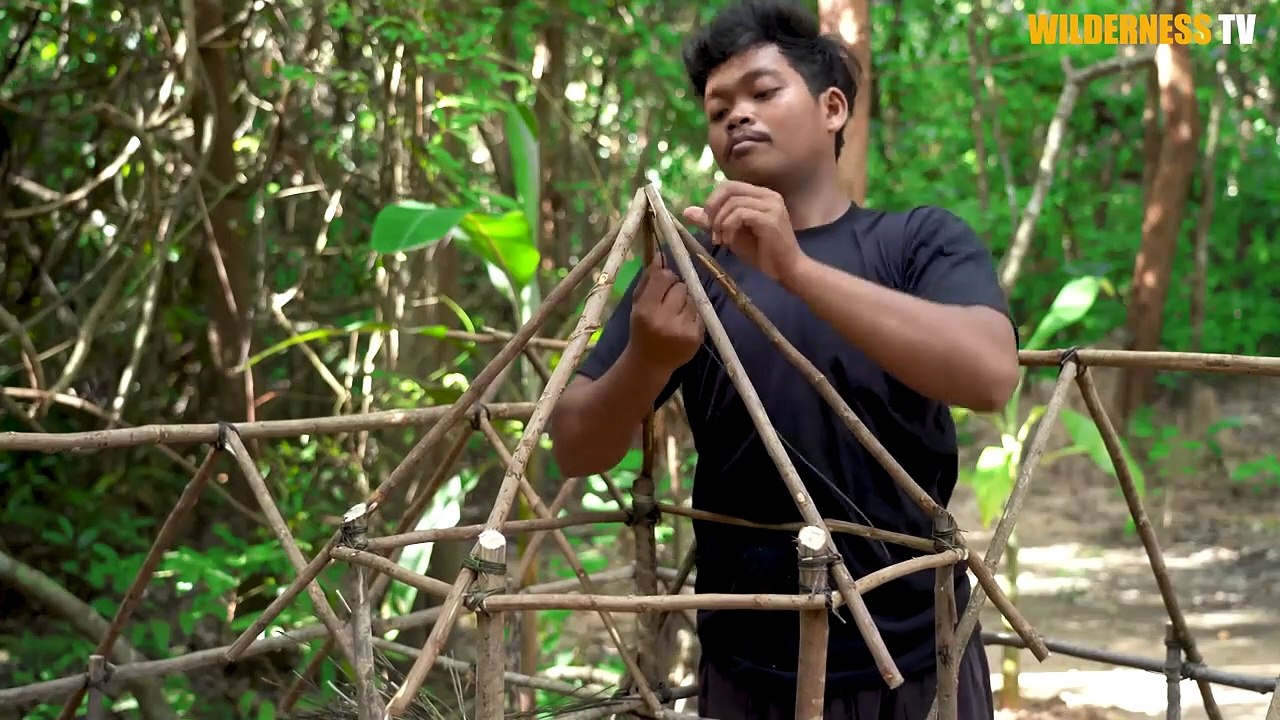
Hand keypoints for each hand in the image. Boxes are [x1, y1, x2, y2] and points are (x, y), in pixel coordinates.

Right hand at [627, 256, 703, 372]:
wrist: (650, 363)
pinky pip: (701, 312)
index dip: (665, 277)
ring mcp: (683, 329)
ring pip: (693, 298)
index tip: (662, 284)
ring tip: (675, 314)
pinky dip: (693, 314)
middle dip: (676, 289)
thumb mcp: (637, 304)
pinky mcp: (697, 337)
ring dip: (686, 302)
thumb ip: (648, 280)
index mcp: (646, 310)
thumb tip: (661, 256)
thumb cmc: (641, 329)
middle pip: (681, 286)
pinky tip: (682, 324)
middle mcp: (665, 319)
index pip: (664, 277)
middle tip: (668, 302)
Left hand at [682, 181, 802, 283]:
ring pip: (733, 202)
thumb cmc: (763, 254)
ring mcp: (771, 205)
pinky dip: (729, 227)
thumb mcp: (731, 234)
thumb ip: (712, 221)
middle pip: (729, 188)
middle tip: (710, 229)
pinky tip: (729, 242)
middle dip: (713, 208)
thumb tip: (687, 211)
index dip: (713, 201)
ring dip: (720, 222)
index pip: (729, 186)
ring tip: (721, 240)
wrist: (787, 270)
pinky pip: (740, 214)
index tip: (708, 223)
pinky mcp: (770, 218)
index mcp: (761, 195)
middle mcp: (768, 195)